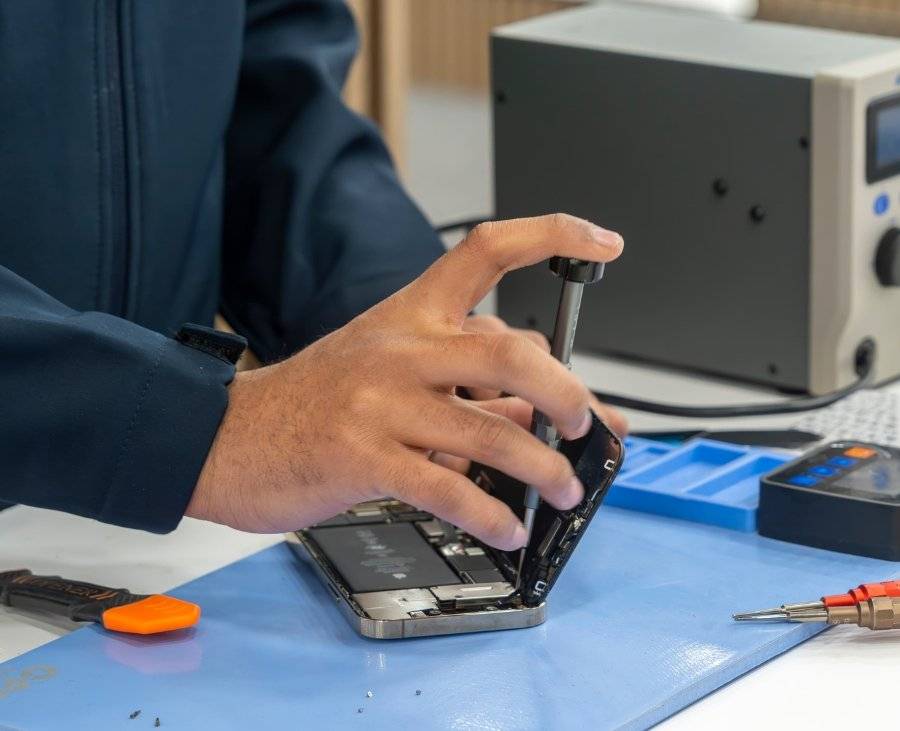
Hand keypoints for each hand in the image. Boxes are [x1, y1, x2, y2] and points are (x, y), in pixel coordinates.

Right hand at [188, 214, 623, 549]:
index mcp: (410, 315)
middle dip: (567, 393)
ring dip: (543, 468)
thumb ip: (467, 383)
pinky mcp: (361, 457)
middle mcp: (401, 349)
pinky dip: (490, 514)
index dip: (553, 235)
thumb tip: (539, 406)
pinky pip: (447, 488)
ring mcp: (380, 402)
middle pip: (510, 353)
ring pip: (489, 431)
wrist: (227, 437)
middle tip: (584, 424)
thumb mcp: (388, 370)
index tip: (603, 241)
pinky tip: (507, 527)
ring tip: (563, 490)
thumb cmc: (314, 402)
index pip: (488, 251)